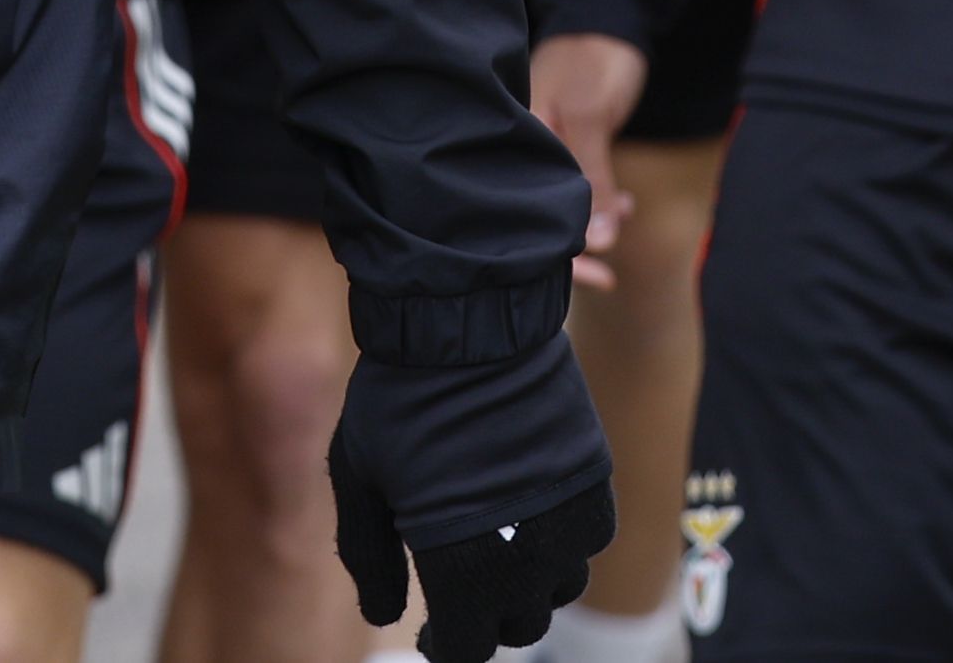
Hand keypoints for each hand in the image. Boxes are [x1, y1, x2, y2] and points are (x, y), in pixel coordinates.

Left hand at [328, 332, 616, 659]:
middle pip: (519, 624)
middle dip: (489, 617)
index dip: (447, 644)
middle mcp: (520, 554)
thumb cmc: (400, 400)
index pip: (465, 646)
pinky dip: (568, 541)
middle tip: (466, 588)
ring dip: (532, 582)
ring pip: (561, 586)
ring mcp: (564, 517)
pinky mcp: (594, 478)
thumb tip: (385, 615)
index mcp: (457, 564)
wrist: (468, 322)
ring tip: (502, 549)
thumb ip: (368, 556)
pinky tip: (537, 515)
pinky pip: (591, 539)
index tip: (435, 630)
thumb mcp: (359, 480)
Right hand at [526, 32, 645, 287]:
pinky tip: (623, 206)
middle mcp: (524, 150)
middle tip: (609, 276)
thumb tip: (600, 241)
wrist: (612, 17)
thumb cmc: (593, 58)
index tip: (594, 275)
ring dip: (593, 223)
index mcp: (516, 139)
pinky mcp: (566, 145)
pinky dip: (599, 201)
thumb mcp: (591, 117)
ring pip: (560, 205)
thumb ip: (593, 179)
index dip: (556, 253)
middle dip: (575, 250)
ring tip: (624, 220)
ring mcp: (544, 148)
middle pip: (536, 218)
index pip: (521, 214)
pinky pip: (575, 186)